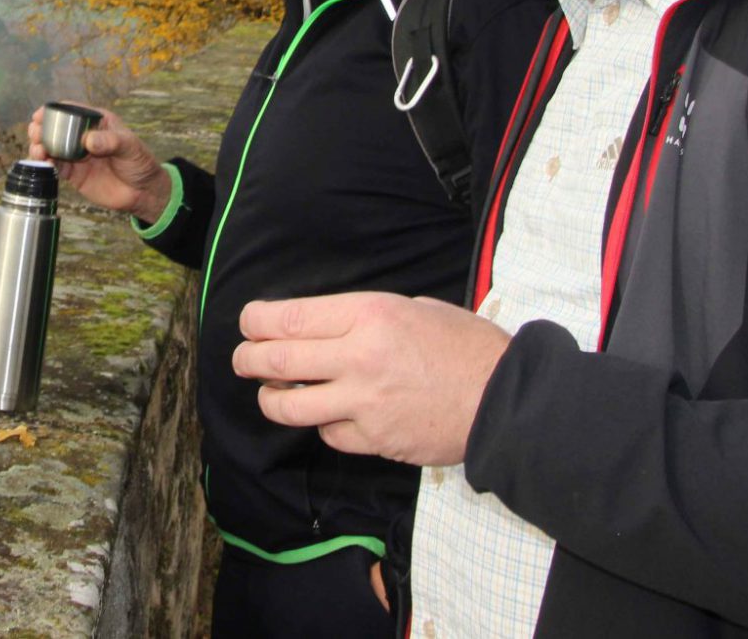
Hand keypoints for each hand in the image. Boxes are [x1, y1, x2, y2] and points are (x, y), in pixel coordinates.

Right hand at [26, 104, 170, 224]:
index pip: (71, 111)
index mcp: (96, 122)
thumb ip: (110, 142)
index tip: (40, 115)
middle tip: (36, 133)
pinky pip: (55, 167)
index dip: (53, 111)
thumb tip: (89, 140)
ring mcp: (76, 156)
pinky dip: (46, 165)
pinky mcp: (74, 174)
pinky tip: (43, 164)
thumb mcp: (130, 146)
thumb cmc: (140, 162)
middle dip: (41, 129)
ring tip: (38, 150)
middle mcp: (82, 137)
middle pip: (55, 129)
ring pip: (51, 148)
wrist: (143, 192)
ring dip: (40, 147)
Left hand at [232, 291, 510, 466]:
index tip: (247, 322)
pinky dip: (324, 425)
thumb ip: (366, 318)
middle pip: (277, 361)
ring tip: (271, 393)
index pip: (289, 319)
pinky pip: (328, 434)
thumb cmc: (465, 345)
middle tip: (243, 359)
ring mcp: (363, 404)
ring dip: (271, 399)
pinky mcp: (373, 440)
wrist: (504, 400)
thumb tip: (324, 326)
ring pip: (290, 406)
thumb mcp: (415, 308)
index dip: (255, 321)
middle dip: (248, 359)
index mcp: (368, 316)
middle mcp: (358, 358)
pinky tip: (331, 416)